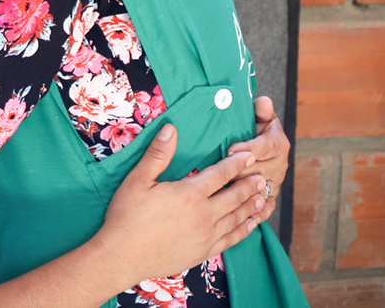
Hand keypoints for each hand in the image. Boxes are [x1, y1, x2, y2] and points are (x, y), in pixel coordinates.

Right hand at [99, 124, 265, 285]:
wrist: (122, 256)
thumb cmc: (126, 216)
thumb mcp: (137, 180)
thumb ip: (158, 154)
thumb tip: (170, 128)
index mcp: (190, 193)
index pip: (221, 174)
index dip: (237, 164)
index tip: (250, 156)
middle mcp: (204, 215)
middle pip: (235, 196)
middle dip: (250, 184)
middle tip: (262, 176)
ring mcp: (206, 236)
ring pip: (237, 218)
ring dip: (251, 206)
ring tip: (262, 197)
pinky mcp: (204, 252)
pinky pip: (232, 239)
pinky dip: (245, 230)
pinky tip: (251, 225)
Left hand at [226, 96, 289, 221]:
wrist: (255, 148)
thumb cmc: (250, 128)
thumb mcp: (257, 116)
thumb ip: (260, 109)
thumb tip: (263, 102)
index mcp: (278, 142)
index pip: (267, 146)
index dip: (249, 148)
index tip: (230, 149)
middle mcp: (280, 164)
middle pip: (260, 169)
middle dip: (241, 171)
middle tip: (221, 173)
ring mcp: (275, 182)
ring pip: (260, 190)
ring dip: (244, 193)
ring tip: (225, 194)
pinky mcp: (268, 197)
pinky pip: (265, 209)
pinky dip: (257, 215)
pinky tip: (244, 218)